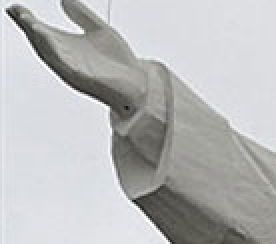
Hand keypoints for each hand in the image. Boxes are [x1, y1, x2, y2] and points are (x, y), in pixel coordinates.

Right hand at [7, 0, 146, 114]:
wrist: (140, 84)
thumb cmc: (118, 63)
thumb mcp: (100, 31)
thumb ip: (82, 16)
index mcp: (67, 47)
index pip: (42, 32)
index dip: (28, 20)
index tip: (16, 9)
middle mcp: (67, 59)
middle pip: (42, 43)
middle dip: (29, 29)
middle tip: (20, 14)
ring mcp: (74, 70)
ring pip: (52, 55)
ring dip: (41, 40)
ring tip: (31, 24)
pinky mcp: (86, 79)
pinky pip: (69, 68)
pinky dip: (60, 56)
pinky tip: (55, 45)